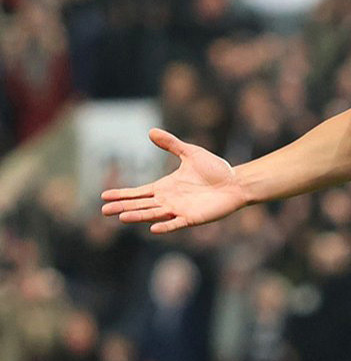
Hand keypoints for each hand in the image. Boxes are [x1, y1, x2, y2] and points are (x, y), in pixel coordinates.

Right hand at [101, 129, 247, 233]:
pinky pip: (176, 224)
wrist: (235, 182)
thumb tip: (151, 131)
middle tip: (104, 211)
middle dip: (123, 207)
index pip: (139, 192)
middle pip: (141, 205)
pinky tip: (152, 229)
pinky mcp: (192, 218)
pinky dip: (165, 226)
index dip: (123, 194)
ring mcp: (179, 210)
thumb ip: (171, 144)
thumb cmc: (215, 169)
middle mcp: (169, 200)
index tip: (104, 196)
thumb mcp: (190, 153)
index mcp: (166, 187)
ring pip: (154, 214)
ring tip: (122, 217)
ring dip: (139, 216)